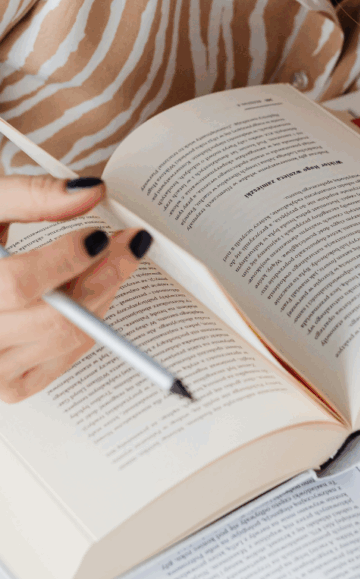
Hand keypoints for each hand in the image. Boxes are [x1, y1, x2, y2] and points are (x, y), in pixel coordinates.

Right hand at [0, 175, 151, 402]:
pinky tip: (92, 290)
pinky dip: (91, 322)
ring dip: (102, 296)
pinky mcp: (12, 386)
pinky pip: (69, 356)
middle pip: (53, 318)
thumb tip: (90, 191)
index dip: (65, 260)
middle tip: (128, 244)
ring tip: (110, 261)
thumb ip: (33, 196)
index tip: (99, 236)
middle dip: (102, 276)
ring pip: (67, 337)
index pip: (16, 285)